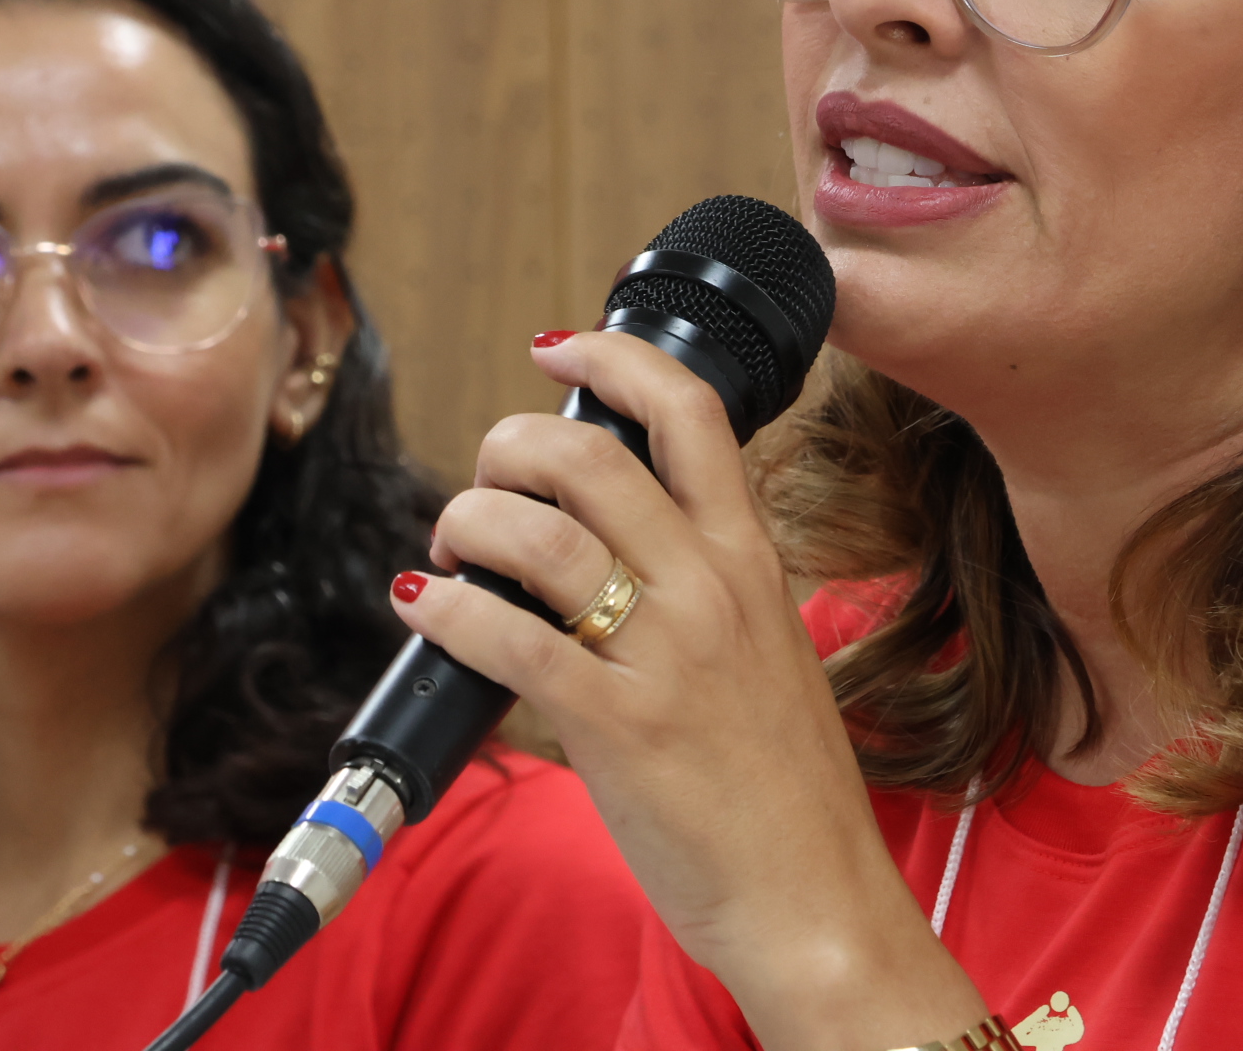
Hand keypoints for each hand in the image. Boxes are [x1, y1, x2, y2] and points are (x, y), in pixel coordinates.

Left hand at [391, 332, 989, 1050]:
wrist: (815, 895)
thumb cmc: (785, 787)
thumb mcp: (768, 651)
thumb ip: (704, 591)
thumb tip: (607, 549)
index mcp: (752, 561)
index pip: (690, 413)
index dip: (614, 358)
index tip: (557, 346)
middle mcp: (712, 589)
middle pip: (590, 458)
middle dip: (510, 447)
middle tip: (485, 481)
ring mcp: (666, 656)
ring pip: (540, 535)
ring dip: (468, 522)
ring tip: (449, 548)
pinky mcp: (619, 727)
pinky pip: (509, 639)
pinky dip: (449, 609)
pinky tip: (427, 608)